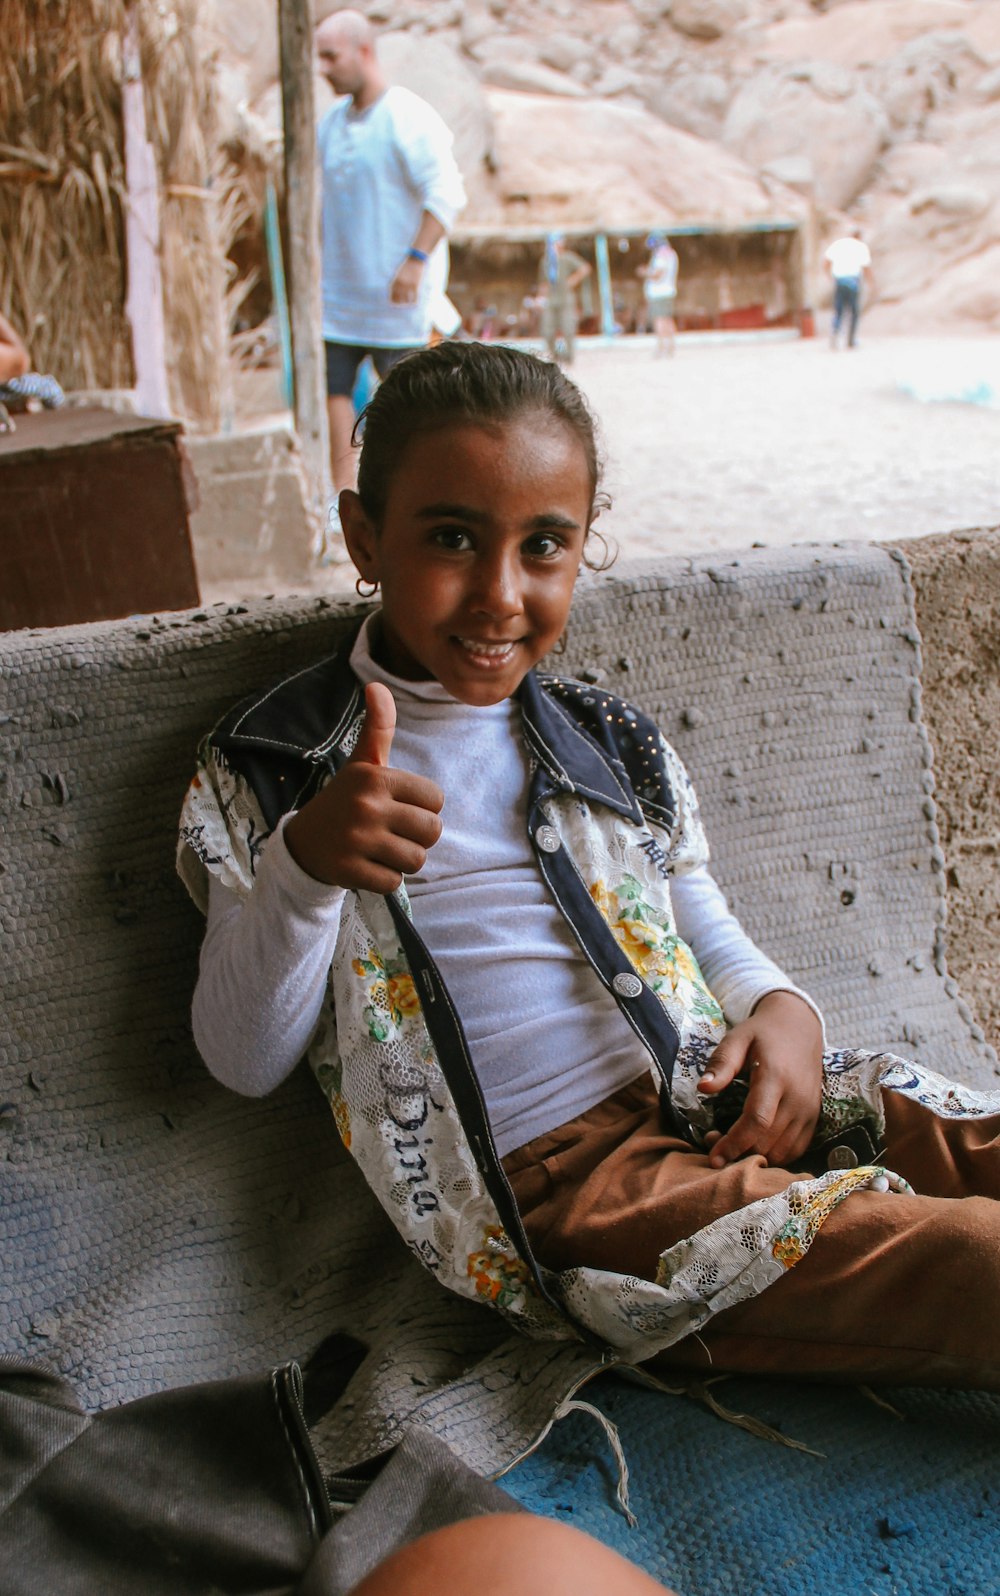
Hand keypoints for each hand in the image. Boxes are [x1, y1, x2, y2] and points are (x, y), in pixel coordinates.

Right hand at [283, 682, 442, 891]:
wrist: (303, 842)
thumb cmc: (346, 800)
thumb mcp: (362, 764)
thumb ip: (378, 728)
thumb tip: (377, 685)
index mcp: (374, 778)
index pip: (435, 800)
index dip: (423, 808)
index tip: (399, 807)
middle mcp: (365, 806)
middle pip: (431, 831)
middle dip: (417, 836)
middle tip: (392, 832)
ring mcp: (356, 840)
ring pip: (416, 859)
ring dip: (403, 859)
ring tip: (381, 849)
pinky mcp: (349, 871)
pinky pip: (395, 882)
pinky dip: (385, 879)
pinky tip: (367, 865)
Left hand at [390, 255, 424, 305]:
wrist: (415, 259)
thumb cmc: (407, 265)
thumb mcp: (399, 273)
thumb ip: (396, 281)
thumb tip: (394, 289)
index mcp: (395, 280)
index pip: (392, 294)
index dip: (392, 300)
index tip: (393, 304)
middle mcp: (400, 283)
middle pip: (398, 298)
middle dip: (399, 304)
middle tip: (401, 306)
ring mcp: (408, 284)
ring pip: (406, 299)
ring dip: (406, 304)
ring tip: (408, 305)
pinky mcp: (415, 285)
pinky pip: (414, 297)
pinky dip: (414, 302)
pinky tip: (414, 304)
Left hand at [696, 991, 822, 1168]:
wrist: (800, 1027)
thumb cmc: (763, 1033)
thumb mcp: (737, 1039)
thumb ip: (722, 1063)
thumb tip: (703, 1087)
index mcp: (776, 1077)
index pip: (757, 1121)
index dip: (734, 1143)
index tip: (713, 1157)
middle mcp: (797, 1098)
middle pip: (768, 1142)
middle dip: (738, 1152)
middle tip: (713, 1142)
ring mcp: (809, 1110)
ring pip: (782, 1152)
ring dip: (755, 1157)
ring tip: (733, 1144)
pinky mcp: (814, 1117)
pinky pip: (796, 1150)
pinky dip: (774, 1156)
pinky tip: (754, 1145)